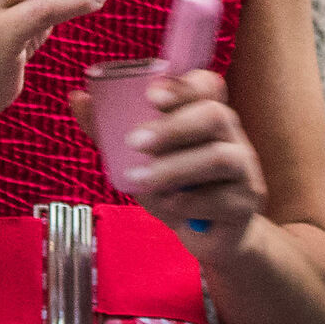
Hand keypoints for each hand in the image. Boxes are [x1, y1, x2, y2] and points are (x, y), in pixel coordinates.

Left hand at [69, 69, 265, 259]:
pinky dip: (187, 204)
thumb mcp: (140, 160)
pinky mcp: (246, 203)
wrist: (208, 238)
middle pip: (214, 115)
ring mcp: (244, 169)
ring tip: (140, 180)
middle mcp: (231, 136)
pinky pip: (220, 199)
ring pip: (218, 157)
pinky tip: (169, 207)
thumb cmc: (175, 190)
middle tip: (134, 141)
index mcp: (207, 115)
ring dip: (174, 167)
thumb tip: (77, 98)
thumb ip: (110, 130)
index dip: (184, 85)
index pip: (208, 85)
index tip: (151, 95)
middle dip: (172, 127)